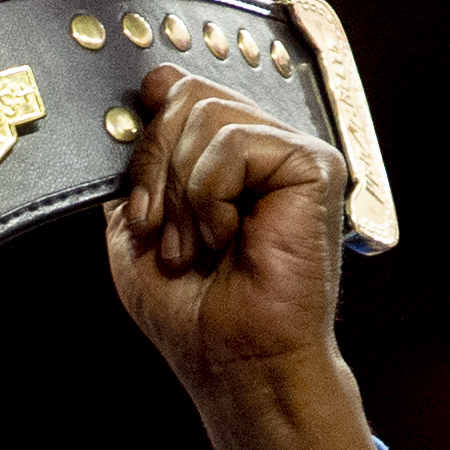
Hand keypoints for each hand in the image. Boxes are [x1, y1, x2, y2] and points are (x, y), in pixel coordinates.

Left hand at [104, 66, 386, 449]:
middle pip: (184, 97)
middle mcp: (262, 145)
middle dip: (156, 173)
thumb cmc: (194, 309)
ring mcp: (290, 151)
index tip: (141, 202)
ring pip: (205, 117)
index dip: (147, 131)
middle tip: (166, 236)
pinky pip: (233, 143)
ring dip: (181, 195)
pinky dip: (211, 197)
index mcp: (226, 155)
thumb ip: (142, 160)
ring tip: (198, 246)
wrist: (236, 361)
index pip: (176, 88)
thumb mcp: (138, 225)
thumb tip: (152, 88)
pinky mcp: (311, 164)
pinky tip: (230, 238)